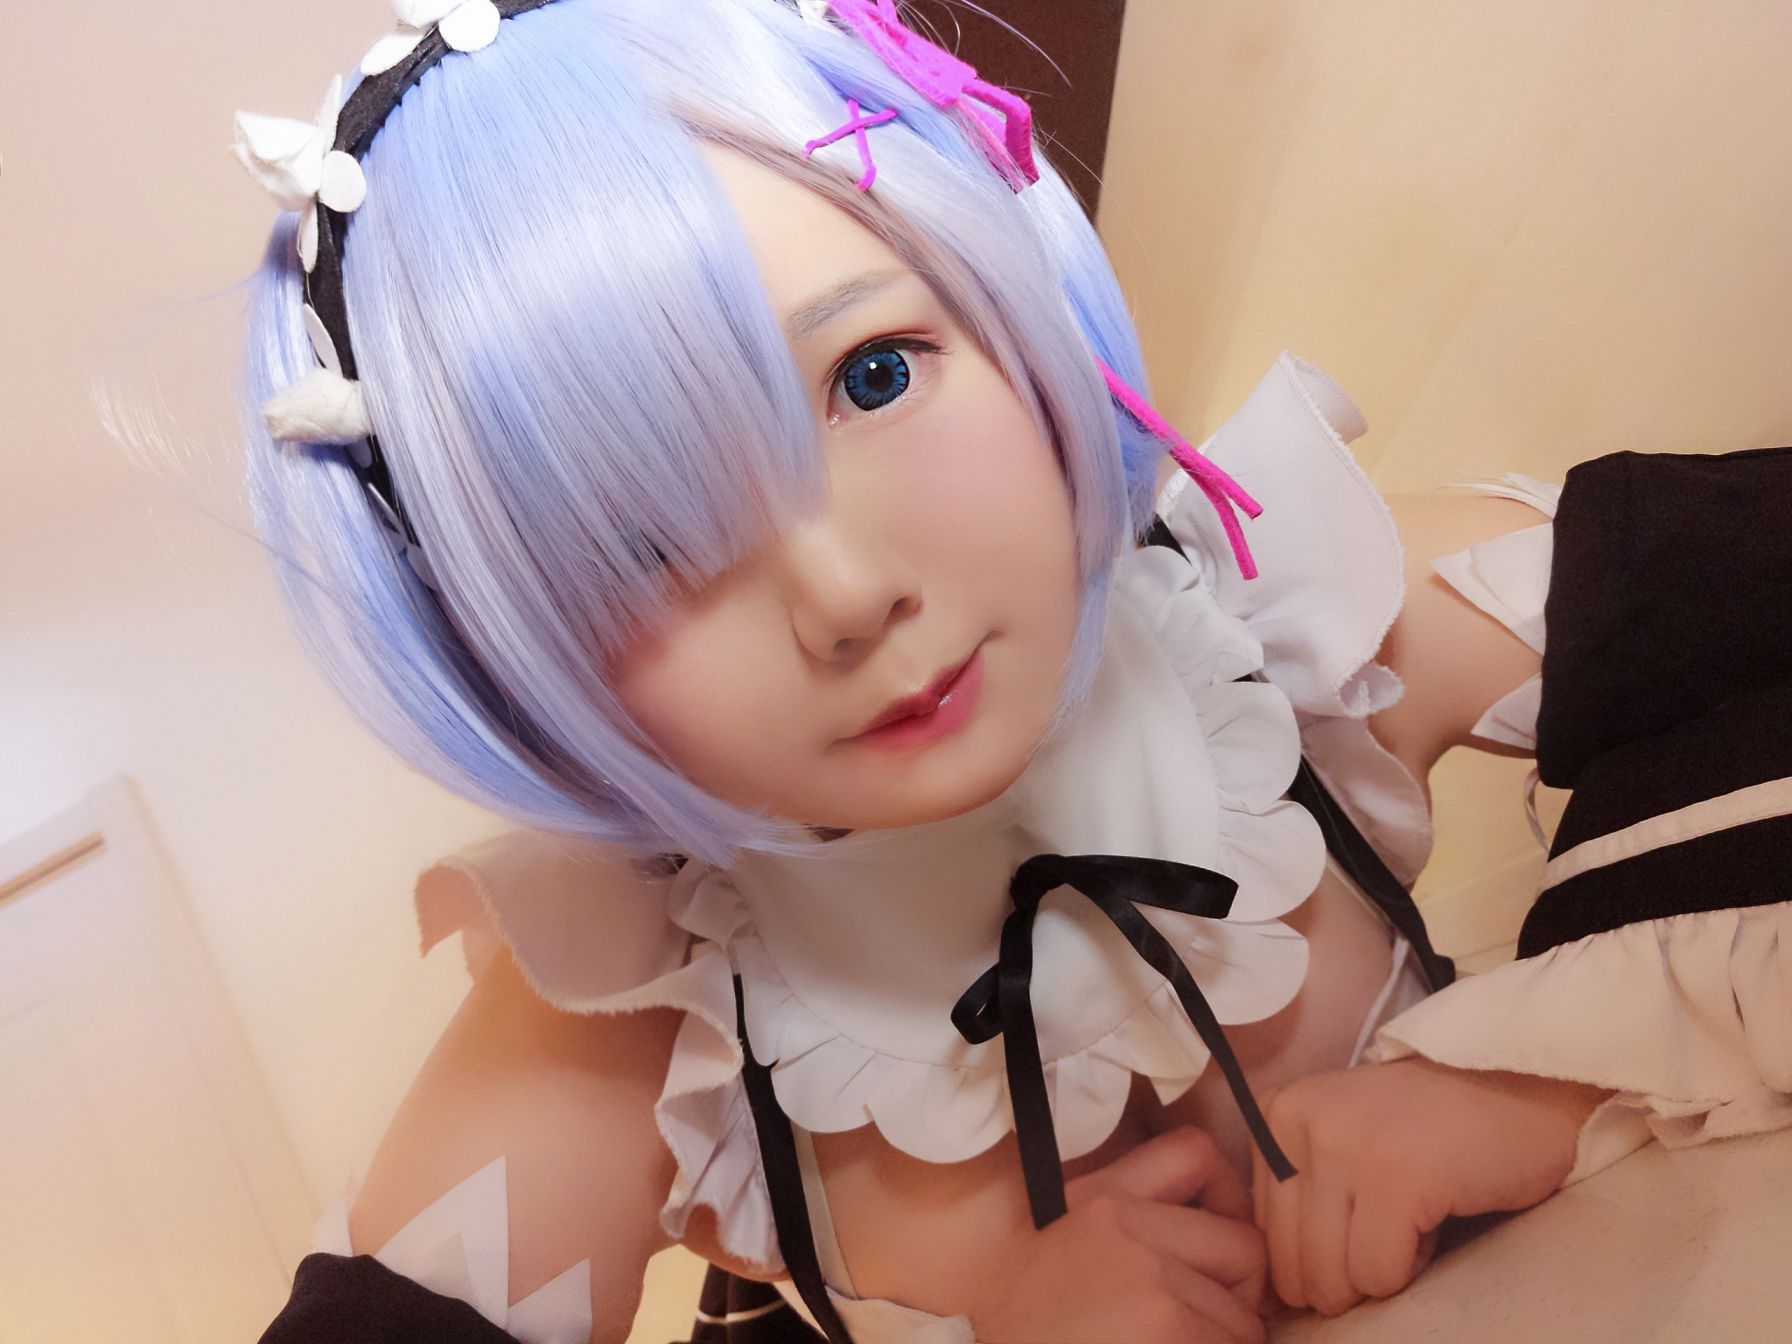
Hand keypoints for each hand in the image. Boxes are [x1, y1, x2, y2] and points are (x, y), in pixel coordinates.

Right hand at [967, 1126, 1267, 1342]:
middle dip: (1240, 1292)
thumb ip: (1123, 1222)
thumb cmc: (1028, 1326)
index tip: (1224, 1239)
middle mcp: (1126, 1226)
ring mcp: (1150, 1281)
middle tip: (1209, 1324)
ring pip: (1244, 1316)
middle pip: (1243, 1245)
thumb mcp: (1059, 1246)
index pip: (1196, 1153)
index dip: (1229, 1195)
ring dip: (1222, 1343)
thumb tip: (1216, 1220)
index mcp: (1098, 1198)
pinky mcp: (1167, 1330)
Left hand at [1250, 1057, 1610, 1315]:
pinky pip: (1379, 1274)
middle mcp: (1295, 1122)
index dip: (1316, 1255)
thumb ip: (1299, 1194)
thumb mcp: (1338, 1142)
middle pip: (1293, 1263)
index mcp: (1274, 1113)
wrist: (1519, 1091)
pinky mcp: (1395, 1177)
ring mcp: (1343, 1147)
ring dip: (1378, 1276)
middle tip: (1389, 1237)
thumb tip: (1275, 1290)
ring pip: (1332, 1276)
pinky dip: (1410, 1272)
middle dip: (1342, 1280)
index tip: (1360, 1222)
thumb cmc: (1430, 1130)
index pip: (1263, 1235)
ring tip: (1410, 1223)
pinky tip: (1432, 1223)